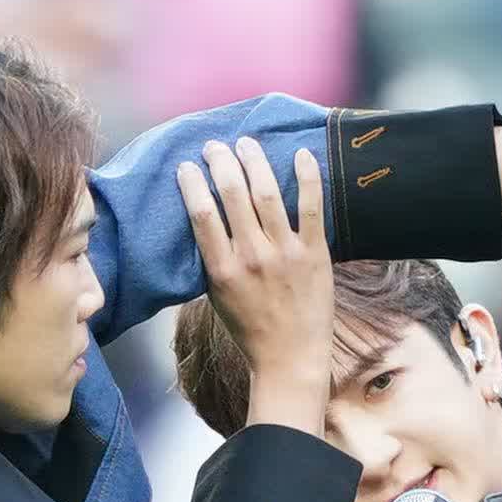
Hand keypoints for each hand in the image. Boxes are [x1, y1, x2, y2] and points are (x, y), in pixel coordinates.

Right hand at [177, 139, 332, 431]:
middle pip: (232, 194)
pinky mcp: (314, 254)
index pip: (201, 214)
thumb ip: (213, 260)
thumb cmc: (251, 329)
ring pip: (267, 193)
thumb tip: (204, 221)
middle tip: (215, 146)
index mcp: (222, 269)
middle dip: (220, 162)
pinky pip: (311, 206)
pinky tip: (301, 154)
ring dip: (254, 161)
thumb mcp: (217, 298)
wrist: (291, 358)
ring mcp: (285, 253)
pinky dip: (307, 177)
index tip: (186, 165)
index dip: (192, 183)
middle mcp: (252, 256)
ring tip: (246, 143)